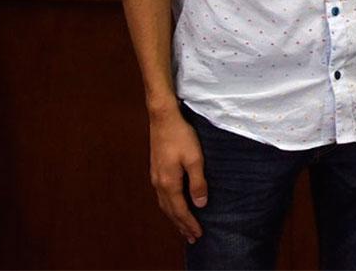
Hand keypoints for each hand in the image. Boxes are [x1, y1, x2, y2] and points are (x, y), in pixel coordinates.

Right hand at [148, 107, 205, 242]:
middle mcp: (159, 184)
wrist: (163, 119)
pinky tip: (174, 206)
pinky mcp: (156, 171)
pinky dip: (169, 206)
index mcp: (169, 183)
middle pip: (170, 211)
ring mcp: (156, 177)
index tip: (198, 234)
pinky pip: (162, 196)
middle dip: (181, 225)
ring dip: (174, 217)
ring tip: (183, 227)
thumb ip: (198, 182)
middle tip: (192, 237)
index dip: (189, 223)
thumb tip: (200, 204)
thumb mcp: (195, 159)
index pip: (180, 210)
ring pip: (164, 205)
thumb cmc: (181, 136)